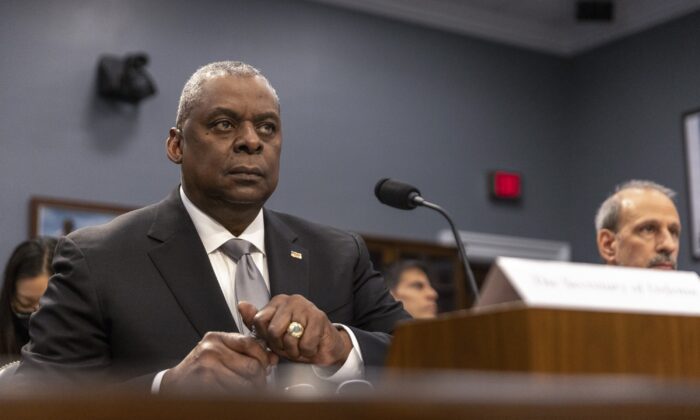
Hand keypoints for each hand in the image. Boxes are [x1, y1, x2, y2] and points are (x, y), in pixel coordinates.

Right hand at [160, 331, 277, 392]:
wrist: (175, 384)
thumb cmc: (199, 367)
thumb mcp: (220, 351)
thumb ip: (245, 350)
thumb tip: (272, 357)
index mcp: (217, 338)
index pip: (251, 344)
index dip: (263, 358)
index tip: (266, 366)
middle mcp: (212, 350)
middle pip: (252, 366)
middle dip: (259, 377)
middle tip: (259, 383)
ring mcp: (208, 368)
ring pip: (246, 383)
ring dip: (251, 390)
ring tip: (247, 390)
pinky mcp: (206, 385)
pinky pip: (234, 394)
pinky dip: (240, 397)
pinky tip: (235, 395)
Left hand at [239, 295, 351, 366]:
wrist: (323, 347)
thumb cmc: (297, 339)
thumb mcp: (271, 334)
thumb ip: (255, 321)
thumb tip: (241, 304)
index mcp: (277, 302)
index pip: (259, 321)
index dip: (266, 338)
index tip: (275, 339)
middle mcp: (291, 300)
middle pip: (273, 331)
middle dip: (281, 345)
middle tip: (290, 344)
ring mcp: (306, 307)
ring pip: (289, 338)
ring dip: (295, 350)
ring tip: (301, 345)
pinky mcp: (319, 317)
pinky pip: (305, 344)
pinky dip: (308, 351)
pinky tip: (312, 345)